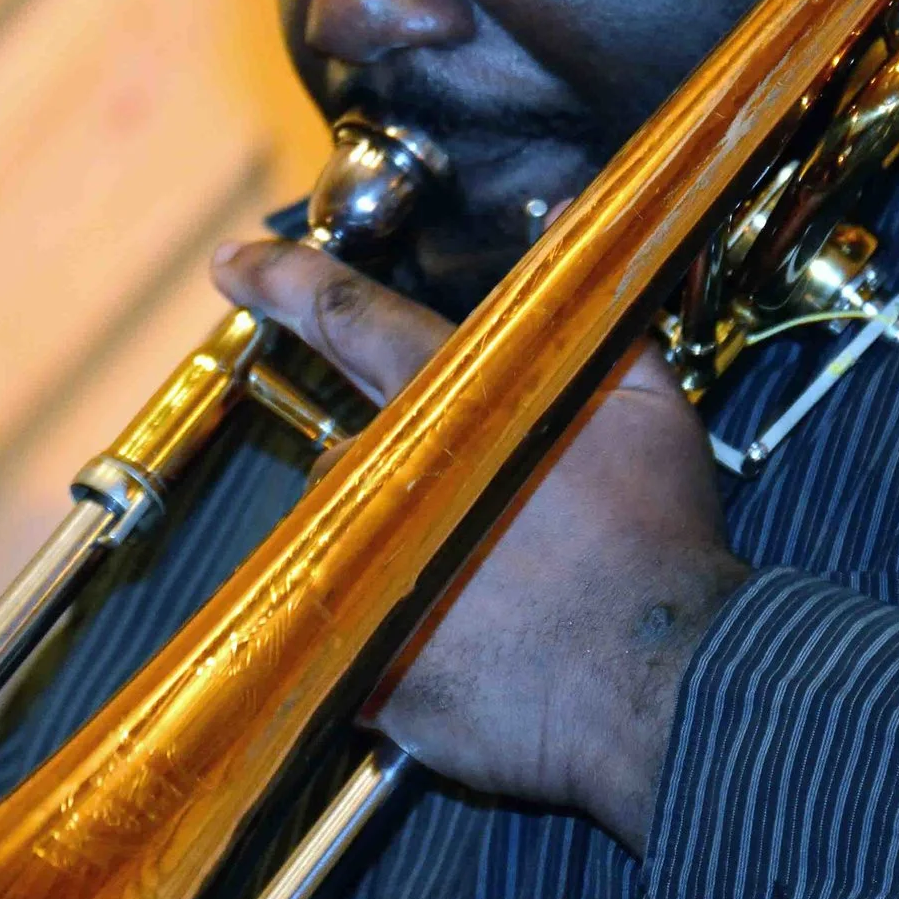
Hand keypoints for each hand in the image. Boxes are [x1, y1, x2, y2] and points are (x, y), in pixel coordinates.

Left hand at [210, 238, 749, 853]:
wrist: (668, 683)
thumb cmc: (660, 540)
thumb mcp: (646, 402)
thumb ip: (590, 302)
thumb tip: (560, 216)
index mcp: (453, 406)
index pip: (349, 317)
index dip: (285, 280)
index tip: (230, 266)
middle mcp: (390, 484)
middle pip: (351, 454)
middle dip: (402, 482)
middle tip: (489, 532)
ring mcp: (370, 578)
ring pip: (345, 547)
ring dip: (396, 558)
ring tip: (494, 601)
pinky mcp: (364, 671)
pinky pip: (353, 641)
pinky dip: (395, 644)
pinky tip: (470, 657)